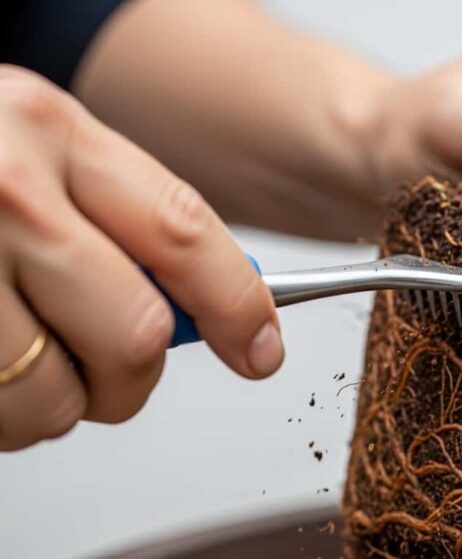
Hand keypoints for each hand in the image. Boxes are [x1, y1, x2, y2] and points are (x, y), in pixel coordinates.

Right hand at [0, 66, 283, 450]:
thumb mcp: (42, 146)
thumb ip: (124, 217)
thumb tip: (216, 313)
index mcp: (52, 131)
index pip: (183, 234)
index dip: (238, 306)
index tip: (259, 349)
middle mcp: (3, 191)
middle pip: (135, 334)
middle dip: (136, 376)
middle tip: (113, 368)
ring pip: (55, 400)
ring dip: (57, 405)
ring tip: (27, 360)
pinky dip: (2, 415)